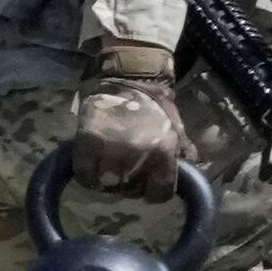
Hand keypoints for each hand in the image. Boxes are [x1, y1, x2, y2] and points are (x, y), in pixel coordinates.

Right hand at [74, 77, 187, 195]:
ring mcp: (111, 150)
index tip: (147, 186)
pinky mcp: (88, 143)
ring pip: (108, 186)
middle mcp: (138, 155)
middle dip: (130, 185)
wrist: (129, 77)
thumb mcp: (176, 129)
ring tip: (109, 170)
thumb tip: (187, 177)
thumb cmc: (156, 105)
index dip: (153, 192)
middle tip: (127, 173)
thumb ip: (183, 154)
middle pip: (132, 190)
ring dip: (108, 182)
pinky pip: (85, 175)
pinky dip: (87, 176)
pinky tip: (92, 168)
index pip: (159, 193)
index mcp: (164, 152)